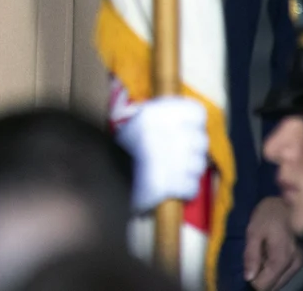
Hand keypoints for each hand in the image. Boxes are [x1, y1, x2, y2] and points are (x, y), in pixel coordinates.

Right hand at [115, 96, 208, 212]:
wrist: (101, 176)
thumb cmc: (123, 150)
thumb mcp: (138, 124)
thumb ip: (165, 121)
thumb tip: (194, 127)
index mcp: (154, 113)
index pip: (196, 112)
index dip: (194, 125)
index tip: (185, 133)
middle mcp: (163, 132)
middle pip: (201, 141)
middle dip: (192, 152)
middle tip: (177, 157)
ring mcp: (166, 158)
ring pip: (199, 165)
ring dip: (188, 172)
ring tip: (171, 173)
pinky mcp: (166, 183)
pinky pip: (191, 187)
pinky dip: (184, 191)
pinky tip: (171, 188)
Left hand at [243, 196, 302, 289]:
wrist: (285, 205)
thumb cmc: (267, 216)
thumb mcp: (253, 233)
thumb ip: (251, 256)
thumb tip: (249, 278)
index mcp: (282, 258)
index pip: (267, 283)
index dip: (254, 284)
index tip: (244, 280)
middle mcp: (294, 264)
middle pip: (275, 285)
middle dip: (260, 282)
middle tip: (248, 270)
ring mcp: (299, 263)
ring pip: (280, 281)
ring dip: (267, 277)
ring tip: (256, 263)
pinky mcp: (299, 261)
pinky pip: (284, 274)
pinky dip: (273, 272)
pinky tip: (264, 262)